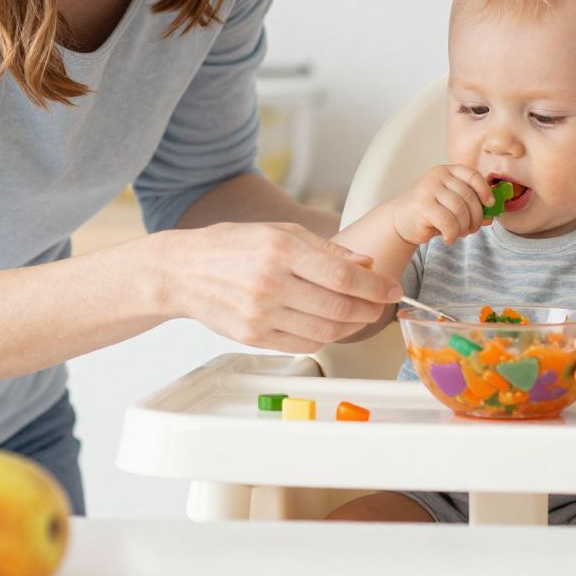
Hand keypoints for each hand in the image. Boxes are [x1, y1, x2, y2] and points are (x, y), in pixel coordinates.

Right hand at [157, 222, 401, 353]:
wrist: (183, 272)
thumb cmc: (232, 246)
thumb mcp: (279, 231)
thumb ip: (325, 249)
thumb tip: (364, 265)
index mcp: (279, 248)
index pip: (342, 276)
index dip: (375, 287)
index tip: (392, 289)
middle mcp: (270, 283)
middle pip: (339, 307)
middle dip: (370, 309)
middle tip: (380, 304)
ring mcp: (260, 314)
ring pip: (326, 330)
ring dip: (351, 325)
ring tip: (358, 314)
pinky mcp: (253, 338)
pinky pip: (304, 344)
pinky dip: (325, 336)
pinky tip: (328, 323)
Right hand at [391, 164, 494, 246]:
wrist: (400, 220)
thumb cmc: (430, 212)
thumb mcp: (451, 204)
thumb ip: (470, 206)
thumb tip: (491, 217)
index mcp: (447, 171)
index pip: (472, 175)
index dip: (485, 190)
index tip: (489, 204)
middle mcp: (438, 176)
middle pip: (468, 196)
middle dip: (475, 216)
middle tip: (473, 228)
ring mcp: (428, 189)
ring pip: (460, 210)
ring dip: (464, 227)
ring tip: (459, 233)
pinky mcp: (422, 205)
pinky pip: (448, 222)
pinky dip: (453, 233)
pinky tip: (448, 237)